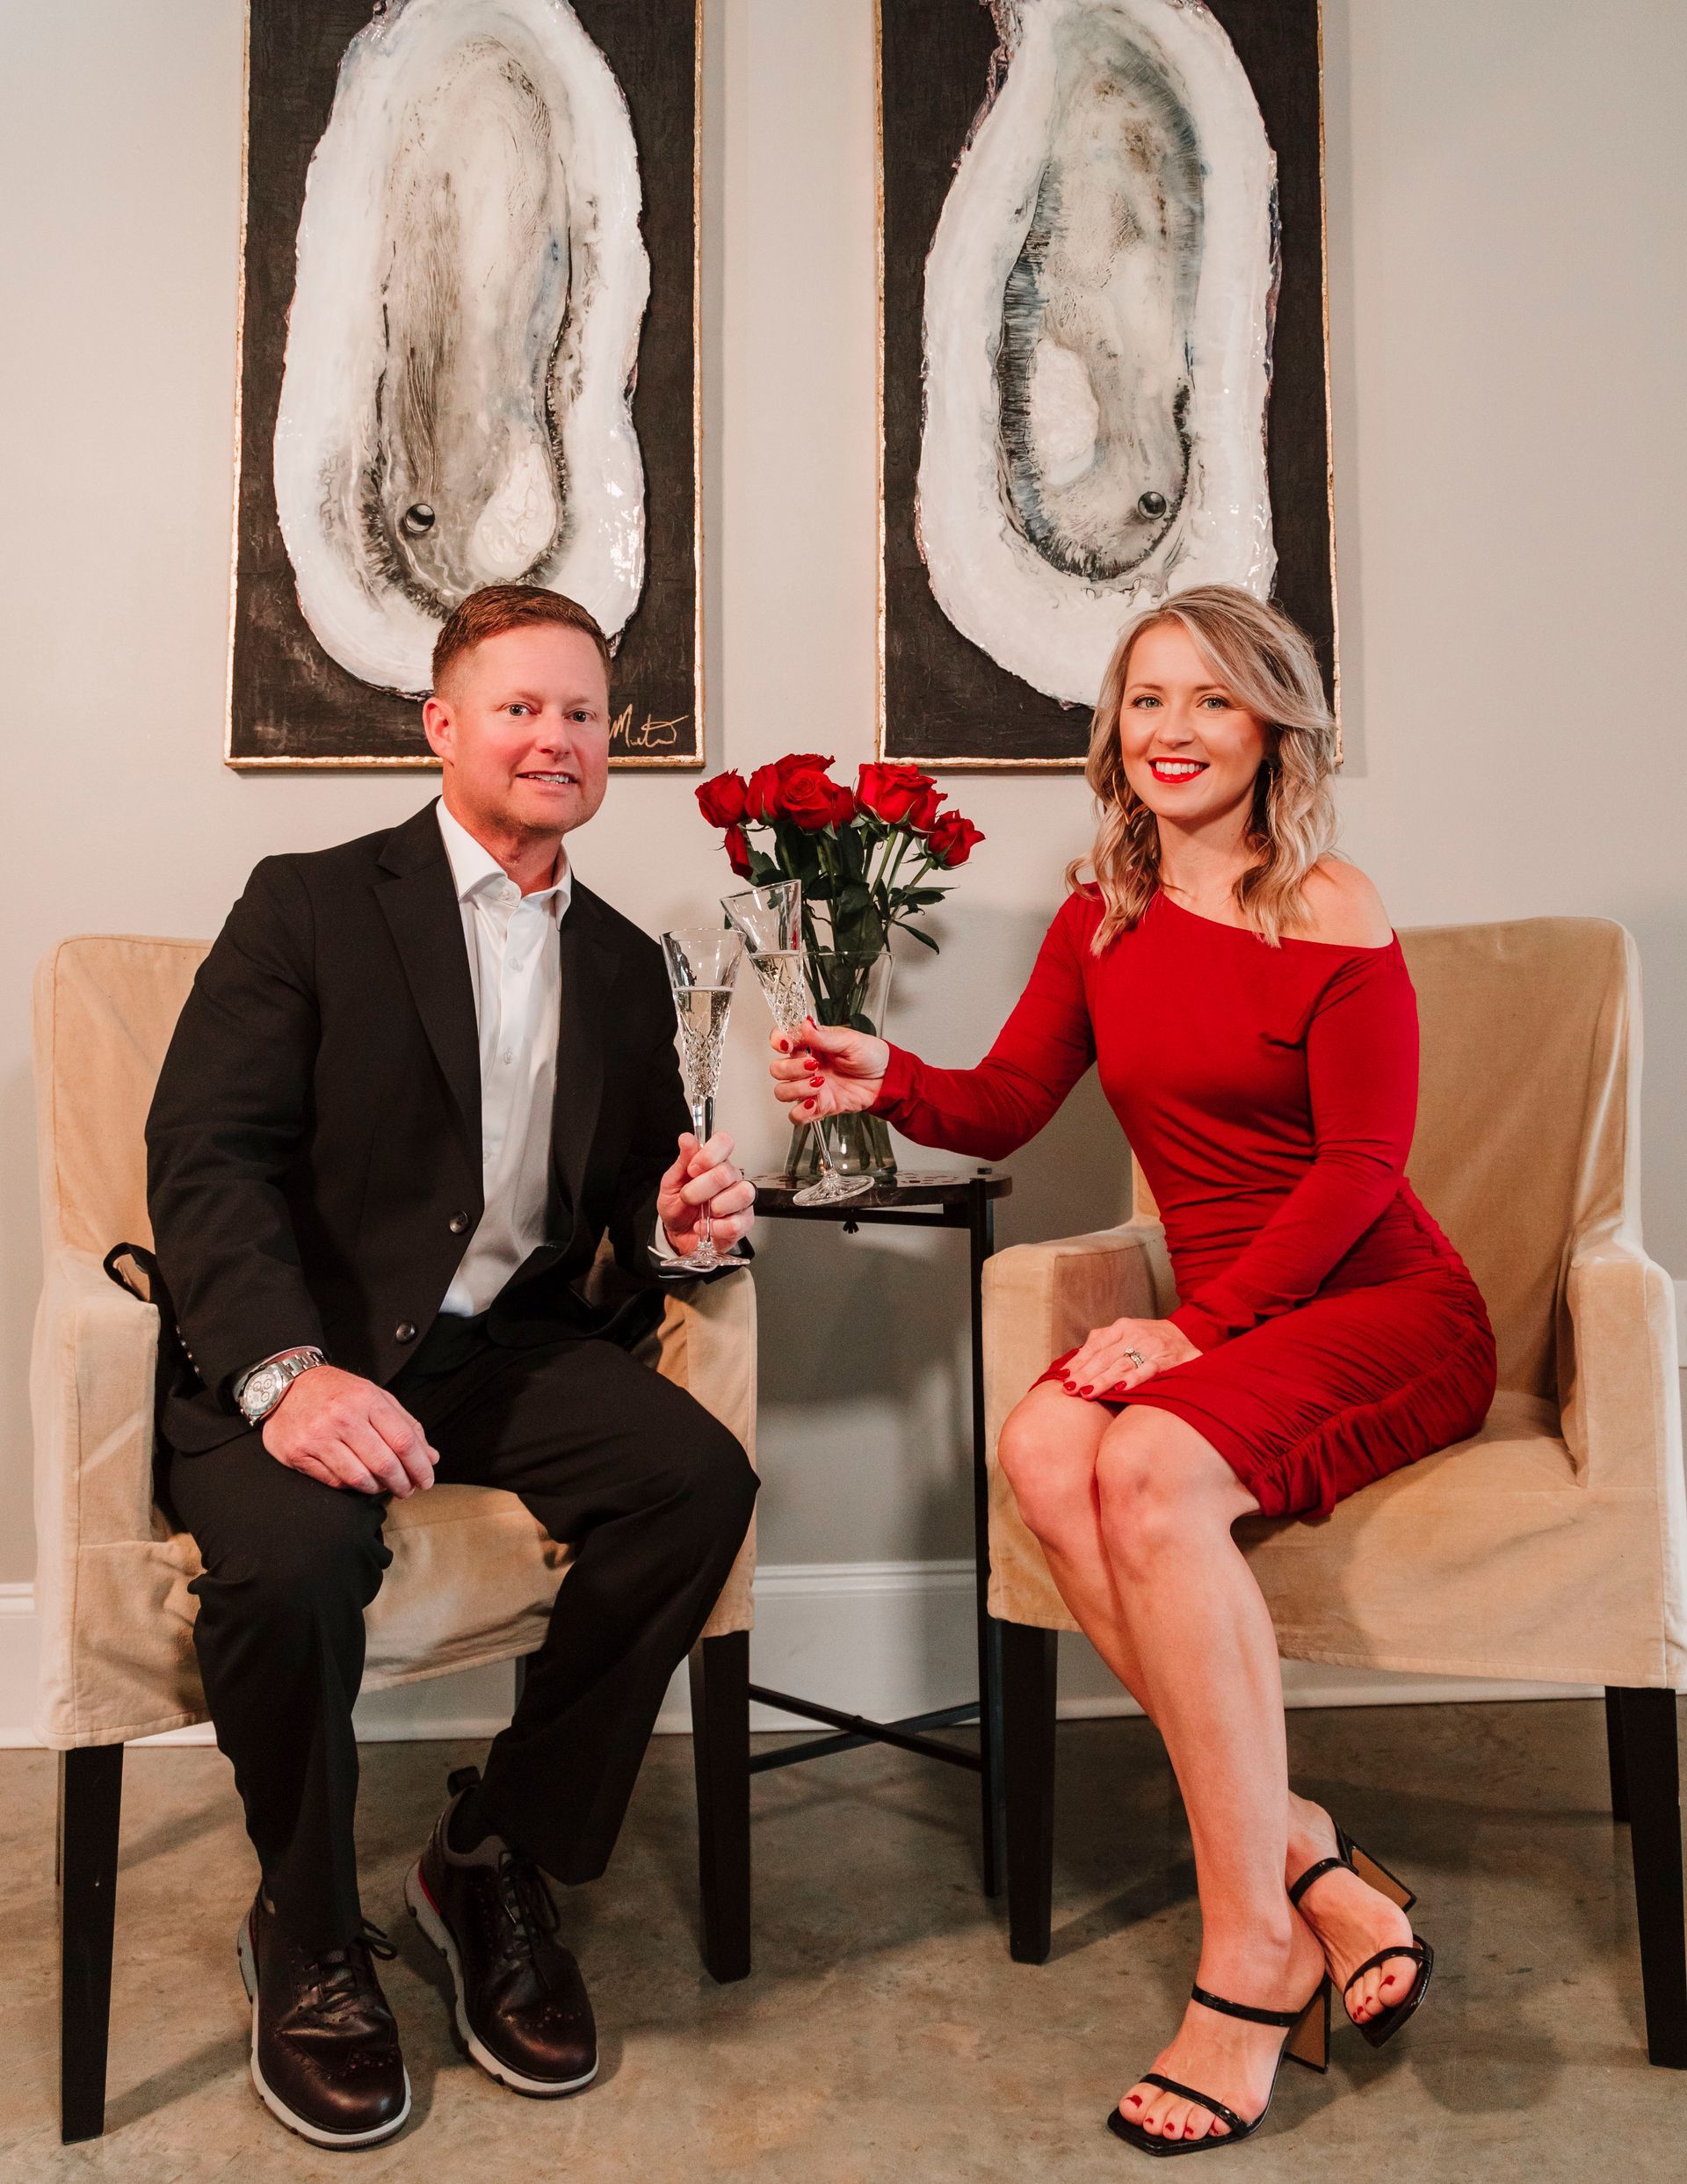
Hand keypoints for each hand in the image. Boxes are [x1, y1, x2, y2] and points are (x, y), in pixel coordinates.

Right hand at [261, 1365, 437, 1495]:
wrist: (287, 1385)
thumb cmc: (336, 1392)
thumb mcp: (375, 1397)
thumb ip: (405, 1426)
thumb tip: (430, 1457)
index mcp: (367, 1399)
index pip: (404, 1441)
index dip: (420, 1466)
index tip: (426, 1479)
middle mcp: (343, 1417)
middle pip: (384, 1463)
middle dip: (402, 1483)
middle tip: (408, 1490)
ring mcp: (318, 1436)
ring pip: (359, 1478)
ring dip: (377, 1489)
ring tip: (383, 1487)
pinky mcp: (299, 1453)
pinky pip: (334, 1481)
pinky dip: (351, 1486)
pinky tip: (358, 1480)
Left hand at [658, 1129, 755, 1257]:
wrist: (678, 1235)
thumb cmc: (678, 1207)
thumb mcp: (671, 1183)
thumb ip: (682, 1161)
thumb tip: (686, 1139)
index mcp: (714, 1163)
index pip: (724, 1142)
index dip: (710, 1154)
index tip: (693, 1168)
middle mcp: (731, 1178)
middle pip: (726, 1172)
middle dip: (700, 1188)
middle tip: (688, 1197)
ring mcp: (740, 1201)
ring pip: (741, 1194)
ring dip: (716, 1206)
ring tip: (704, 1213)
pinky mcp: (744, 1222)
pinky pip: (737, 1223)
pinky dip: (717, 1228)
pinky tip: (707, 1227)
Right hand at [769, 1016, 889, 1124]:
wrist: (887, 1080)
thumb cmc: (872, 1056)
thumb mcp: (851, 1041)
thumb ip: (825, 1037)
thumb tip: (805, 1026)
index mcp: (811, 1045)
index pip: (782, 1040)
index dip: (778, 1041)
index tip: (786, 1044)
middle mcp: (806, 1066)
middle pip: (778, 1069)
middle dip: (791, 1068)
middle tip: (813, 1066)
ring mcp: (810, 1087)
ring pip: (782, 1091)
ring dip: (797, 1088)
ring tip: (820, 1084)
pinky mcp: (818, 1106)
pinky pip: (796, 1115)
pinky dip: (801, 1111)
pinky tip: (815, 1103)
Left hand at [1060, 1317, 1200, 1399]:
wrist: (1187, 1336)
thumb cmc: (1149, 1339)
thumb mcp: (1126, 1334)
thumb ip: (1102, 1343)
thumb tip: (1074, 1361)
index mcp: (1121, 1327)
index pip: (1094, 1346)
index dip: (1078, 1362)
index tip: (1063, 1377)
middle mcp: (1135, 1334)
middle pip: (1105, 1357)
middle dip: (1085, 1375)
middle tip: (1070, 1390)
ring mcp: (1151, 1347)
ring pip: (1122, 1364)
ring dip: (1103, 1380)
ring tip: (1087, 1392)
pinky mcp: (1167, 1360)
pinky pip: (1148, 1370)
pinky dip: (1134, 1379)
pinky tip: (1121, 1389)